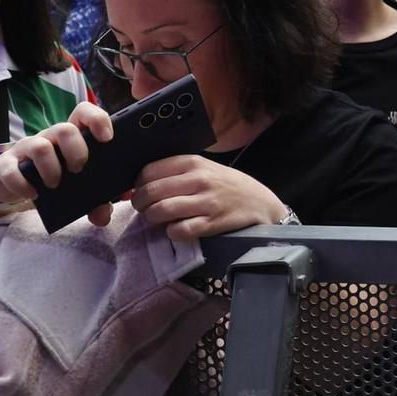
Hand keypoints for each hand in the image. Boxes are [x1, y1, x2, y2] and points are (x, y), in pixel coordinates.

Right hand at [0, 101, 114, 216]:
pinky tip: (32, 194)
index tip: (107, 139)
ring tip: (55, 185)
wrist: (12, 183)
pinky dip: (22, 185)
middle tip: (78, 171)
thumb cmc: (52, 177)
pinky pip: (10, 170)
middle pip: (64, 129)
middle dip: (76, 151)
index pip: (83, 112)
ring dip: (51, 169)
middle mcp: (49, 137)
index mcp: (70, 136)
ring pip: (40, 146)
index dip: (97, 119)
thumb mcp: (74, 185)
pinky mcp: (6, 164)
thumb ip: (94, 200)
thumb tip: (104, 216)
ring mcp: (26, 148)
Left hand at [131, 153, 288, 242]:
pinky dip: (171, 232)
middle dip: (140, 204)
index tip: (139, 192)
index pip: (149, 171)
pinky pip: (178, 231)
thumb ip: (178, 173)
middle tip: (144, 209)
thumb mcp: (205, 168)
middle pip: (151, 192)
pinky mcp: (211, 223)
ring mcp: (205, 202)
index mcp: (193, 162)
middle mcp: (198, 179)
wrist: (259, 202)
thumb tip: (141, 184)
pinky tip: (176, 229)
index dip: (137, 185)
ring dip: (152, 219)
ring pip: (161, 211)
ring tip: (157, 220)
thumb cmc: (227, 184)